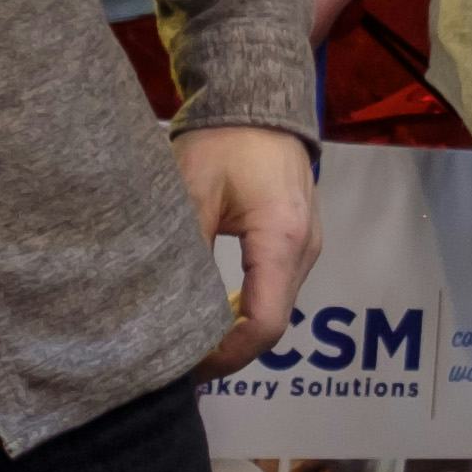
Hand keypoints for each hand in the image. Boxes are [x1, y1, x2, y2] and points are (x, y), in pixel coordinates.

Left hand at [184, 124, 318, 377]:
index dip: (228, 356)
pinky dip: (248, 309)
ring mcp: (308, 246)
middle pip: (274, 324)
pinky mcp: (300, 241)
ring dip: (239, 331)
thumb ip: (182, 252)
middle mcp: (305, 250)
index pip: (265, 325)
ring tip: (193, 341)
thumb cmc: (222, 144)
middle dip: (230, 350)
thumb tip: (163, 311)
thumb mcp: (190, 195)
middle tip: (181, 361)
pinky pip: (278, 289)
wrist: (257, 104)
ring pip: (277, 309)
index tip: (187, 366)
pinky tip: (214, 313)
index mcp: (281, 241)